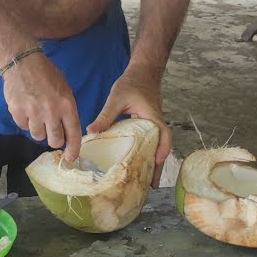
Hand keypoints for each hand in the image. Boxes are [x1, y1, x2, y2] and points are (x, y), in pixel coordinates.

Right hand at [1, 52, 83, 161]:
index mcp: (66, 105)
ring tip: (36, 114)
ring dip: (38, 129)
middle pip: (54, 140)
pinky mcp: (17, 111)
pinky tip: (25, 108)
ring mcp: (33, 112)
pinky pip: (23, 126)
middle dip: (54, 140)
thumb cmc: (46, 74)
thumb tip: (67, 131)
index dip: (73, 149)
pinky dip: (25, 121)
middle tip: (51, 132)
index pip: (73, 133)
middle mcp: (51, 111)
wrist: (22, 62)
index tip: (71, 158)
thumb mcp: (64, 89)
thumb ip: (66, 110)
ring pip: (37, 135)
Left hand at [88, 63, 171, 185]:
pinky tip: (138, 164)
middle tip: (152, 185)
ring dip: (153, 162)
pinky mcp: (149, 126)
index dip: (163, 149)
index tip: (158, 162)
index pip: (164, 135)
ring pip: (157, 147)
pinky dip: (147, 154)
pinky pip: (151, 142)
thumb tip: (92, 131)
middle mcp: (157, 123)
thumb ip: (106, 115)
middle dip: (158, 166)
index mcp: (152, 117)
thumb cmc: (132, 83)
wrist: (143, 72)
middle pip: (162, 147)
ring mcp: (154, 125)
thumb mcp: (116, 98)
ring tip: (147, 181)